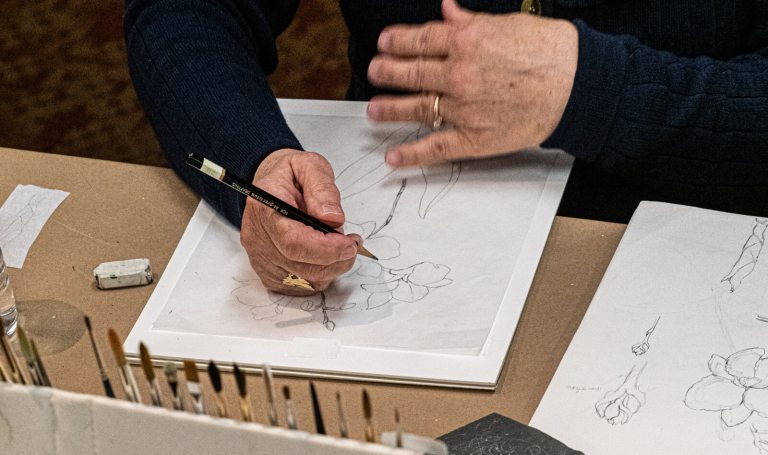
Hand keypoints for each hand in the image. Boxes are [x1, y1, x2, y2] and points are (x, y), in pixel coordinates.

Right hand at [240, 148, 361, 294]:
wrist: (271, 186)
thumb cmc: (290, 175)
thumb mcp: (310, 166)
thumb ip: (322, 189)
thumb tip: (333, 219)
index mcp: (265, 206)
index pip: (294, 241)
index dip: (327, 249)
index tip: (350, 244)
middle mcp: (257, 236)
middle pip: (300, 266)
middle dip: (336, 260)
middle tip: (353, 244)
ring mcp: (259, 257)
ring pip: (303, 280)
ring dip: (330, 269)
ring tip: (339, 246)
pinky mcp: (267, 272)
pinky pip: (298, 287)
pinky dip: (319, 277)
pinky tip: (325, 258)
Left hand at [366, 0, 577, 166]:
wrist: (579, 85)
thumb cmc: (551, 52)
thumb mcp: (509, 24)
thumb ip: (472, 20)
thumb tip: (448, 11)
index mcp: (466, 41)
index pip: (420, 40)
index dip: (397, 41)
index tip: (384, 42)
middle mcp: (458, 74)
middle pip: (411, 72)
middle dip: (386, 71)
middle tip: (374, 71)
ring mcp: (463, 108)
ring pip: (415, 108)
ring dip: (389, 109)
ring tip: (373, 110)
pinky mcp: (474, 138)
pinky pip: (435, 148)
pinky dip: (411, 155)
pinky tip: (393, 157)